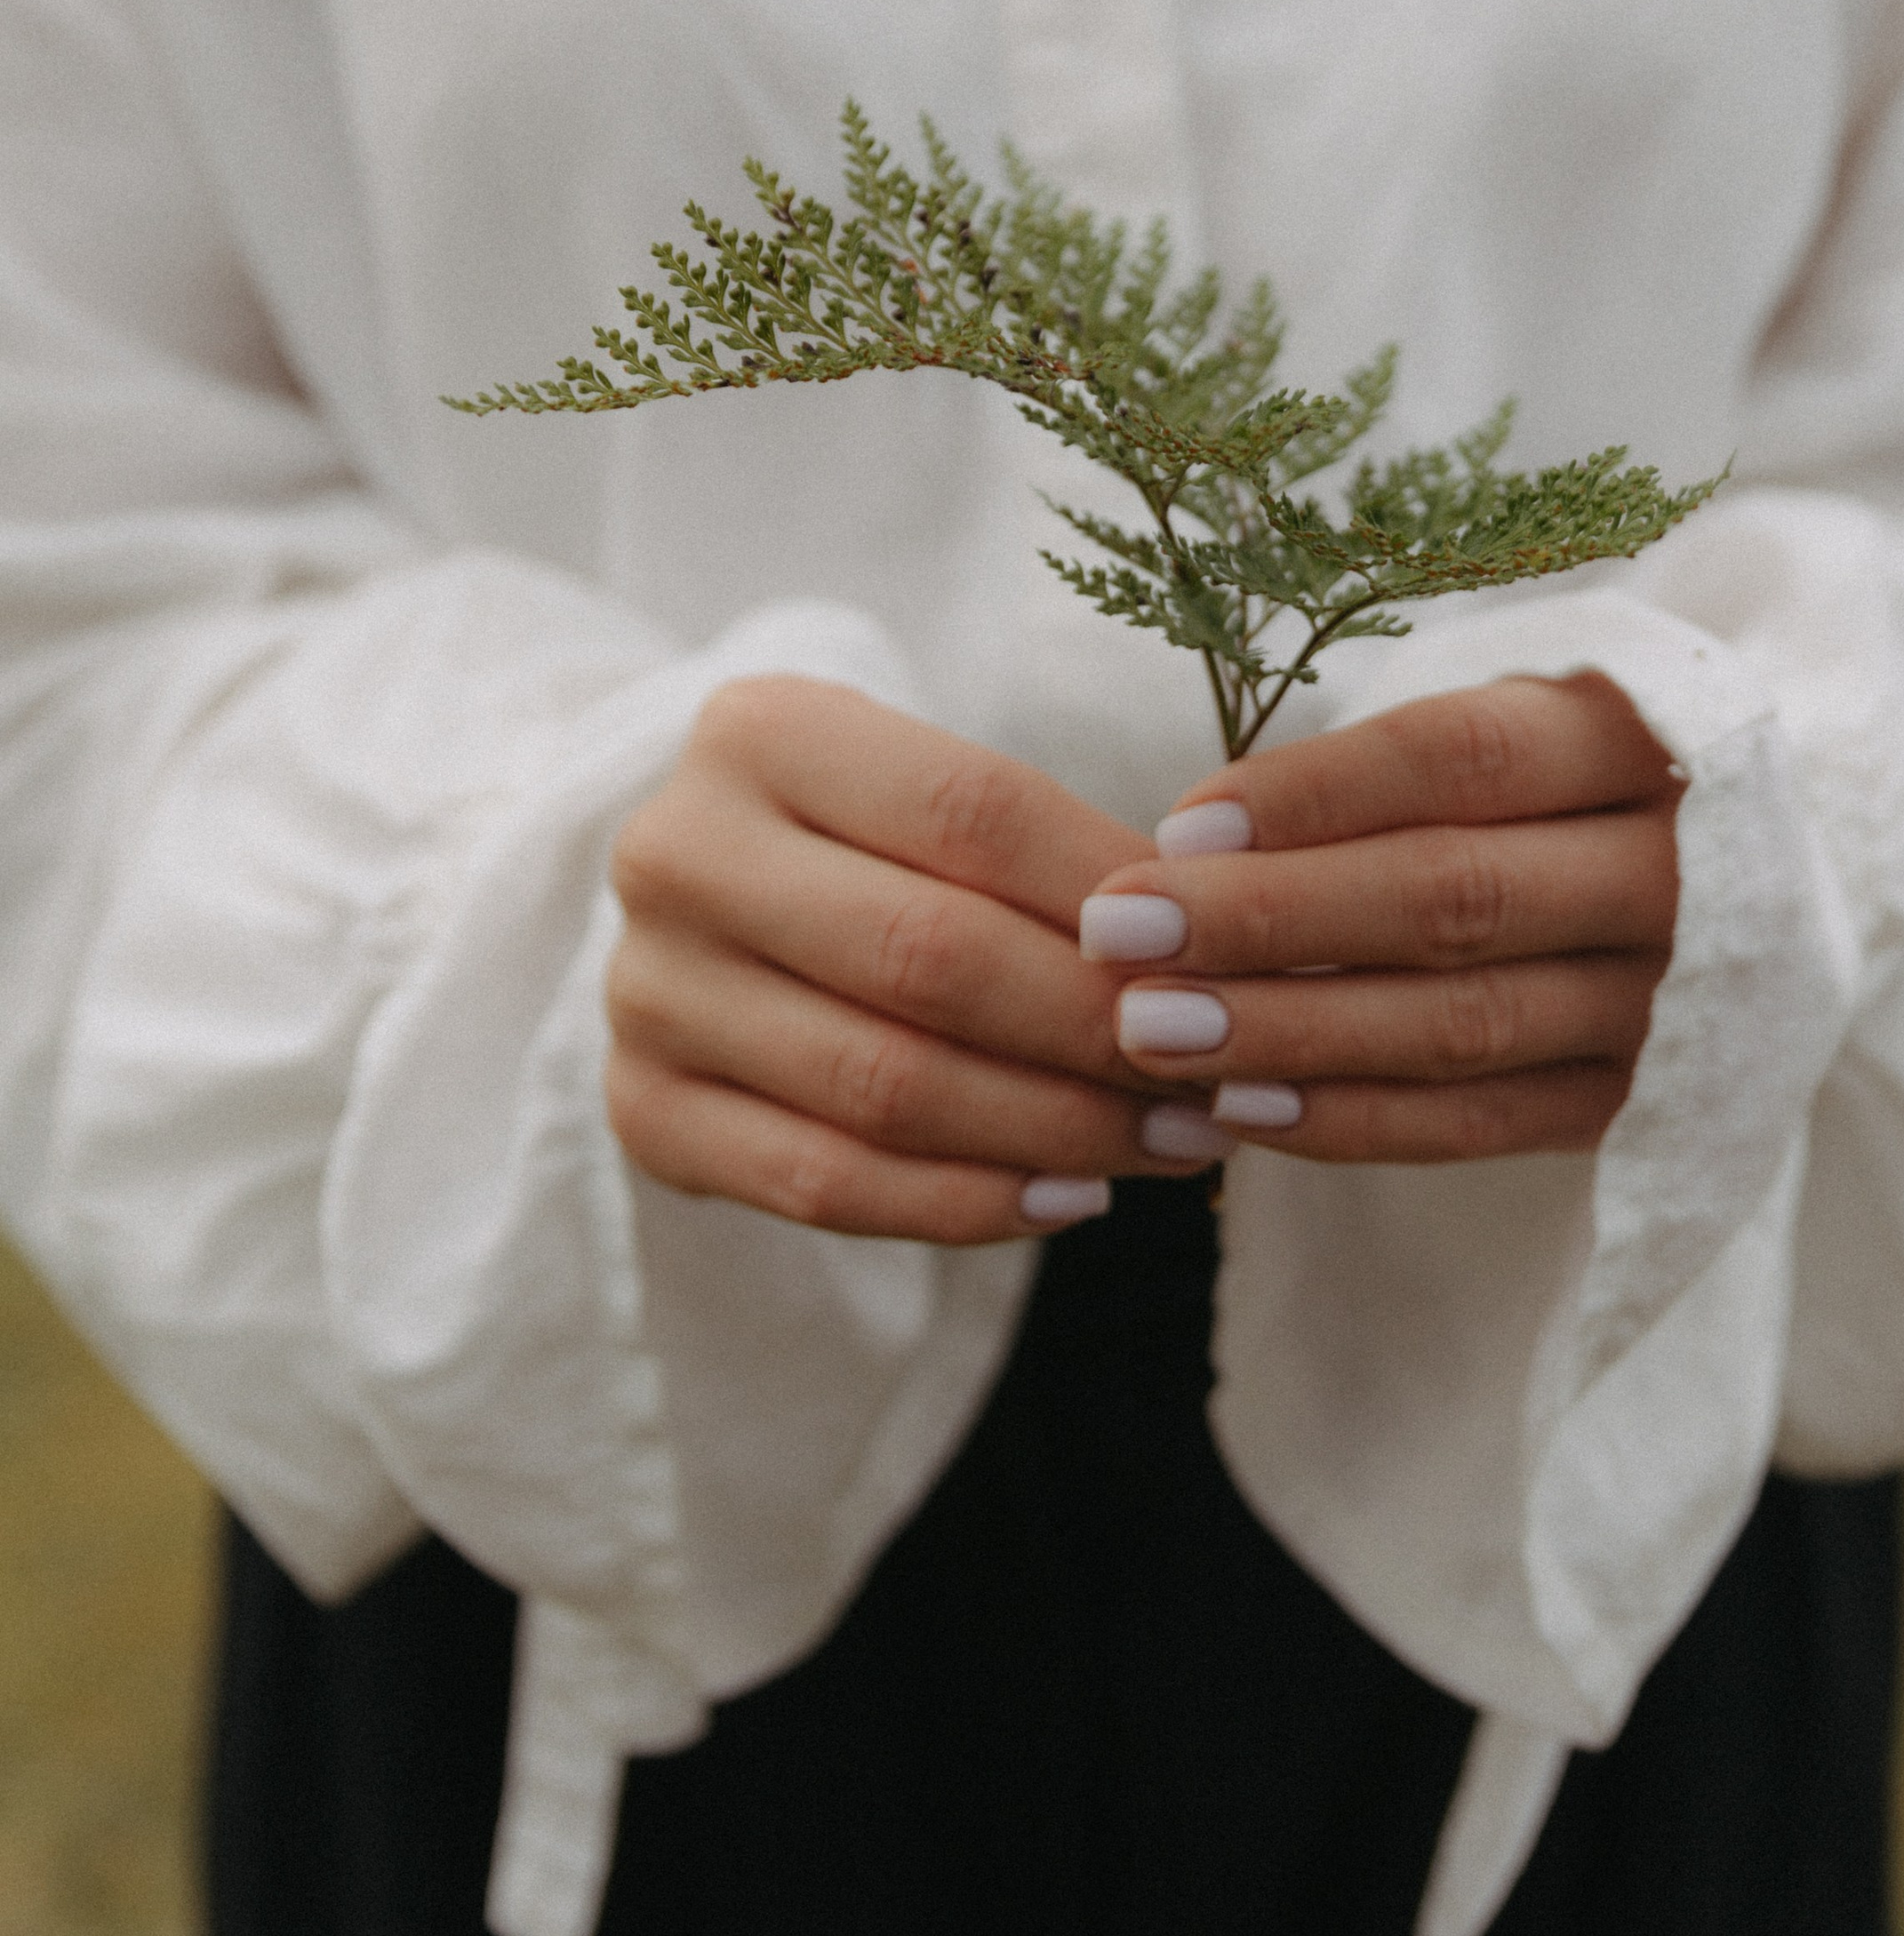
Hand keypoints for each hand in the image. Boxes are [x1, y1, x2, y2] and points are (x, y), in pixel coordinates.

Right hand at [605, 678, 1207, 1244]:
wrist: (711, 893)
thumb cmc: (871, 832)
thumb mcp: (934, 789)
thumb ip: (1046, 851)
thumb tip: (1207, 956)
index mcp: (760, 731)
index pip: (975, 812)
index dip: (1116, 897)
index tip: (1229, 957)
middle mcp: (678, 852)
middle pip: (931, 957)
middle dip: (1100, 1029)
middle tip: (1218, 1073)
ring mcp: (646, 988)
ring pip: (887, 1086)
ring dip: (1057, 1128)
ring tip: (1174, 1143)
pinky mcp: (642, 1107)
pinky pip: (826, 1182)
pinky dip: (966, 1205)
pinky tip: (1071, 1198)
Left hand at [1078, 673, 1681, 1165]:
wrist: (1768, 884)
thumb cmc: (1569, 781)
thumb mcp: (1517, 719)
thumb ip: (1392, 768)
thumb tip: (1197, 843)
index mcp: (1645, 738)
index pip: (1462, 758)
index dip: (1315, 794)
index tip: (1177, 827)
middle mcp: (1675, 872)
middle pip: (1452, 896)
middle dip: (1268, 920)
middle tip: (1120, 935)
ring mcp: (1671, 1002)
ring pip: (1462, 1024)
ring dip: (1291, 1032)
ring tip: (1151, 1029)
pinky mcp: (1644, 1106)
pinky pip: (1484, 1123)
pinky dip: (1356, 1121)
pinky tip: (1239, 1108)